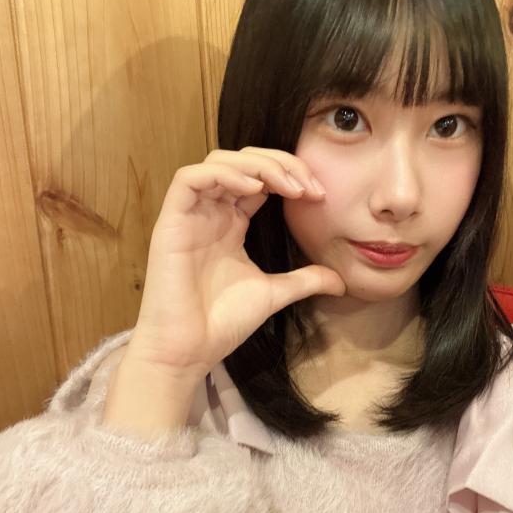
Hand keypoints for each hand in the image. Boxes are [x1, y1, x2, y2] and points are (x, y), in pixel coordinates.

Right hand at [127, 146, 344, 376]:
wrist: (189, 352)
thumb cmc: (222, 323)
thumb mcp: (274, 293)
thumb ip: (305, 279)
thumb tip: (342, 282)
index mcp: (231, 223)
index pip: (259, 178)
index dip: (289, 175)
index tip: (319, 194)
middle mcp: (210, 213)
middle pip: (242, 161)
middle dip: (279, 163)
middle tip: (308, 186)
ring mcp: (190, 215)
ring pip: (217, 161)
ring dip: (256, 164)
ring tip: (287, 186)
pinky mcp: (170, 222)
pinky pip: (188, 178)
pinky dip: (223, 174)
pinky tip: (253, 190)